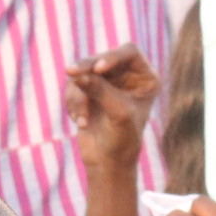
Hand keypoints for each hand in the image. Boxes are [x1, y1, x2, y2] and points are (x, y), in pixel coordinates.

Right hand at [65, 46, 157, 170]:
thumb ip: (100, 90)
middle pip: (101, 59)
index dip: (112, 56)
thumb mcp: (117, 113)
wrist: (109, 163)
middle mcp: (126, 75)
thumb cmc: (123, 139)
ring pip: (83, 73)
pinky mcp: (88, 91)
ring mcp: (106, 82)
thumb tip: (76, 73)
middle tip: (70, 72)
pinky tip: (80, 122)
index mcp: (145, 77)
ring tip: (82, 120)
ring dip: (78, 95)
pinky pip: (73, 86)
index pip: (129, 53)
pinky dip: (73, 103)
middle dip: (85, 69)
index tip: (98, 68)